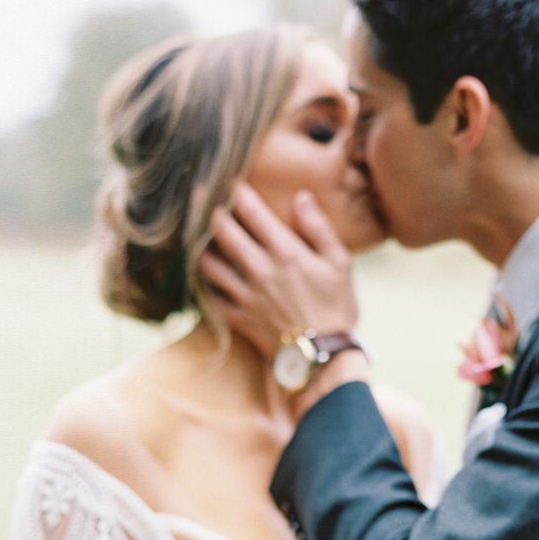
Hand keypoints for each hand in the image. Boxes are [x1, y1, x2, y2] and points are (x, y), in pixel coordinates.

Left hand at [201, 185, 359, 359]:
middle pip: (221, 230)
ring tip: (199, 234)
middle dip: (208, 209)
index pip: (251, 210)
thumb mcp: (340, 264)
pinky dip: (205, 281)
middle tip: (200, 196)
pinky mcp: (237, 318)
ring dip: (201, 245)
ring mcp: (245, 295)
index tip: (230, 181)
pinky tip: (207, 272)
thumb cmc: (336, 308)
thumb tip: (302, 197)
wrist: (324, 358)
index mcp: (286, 252)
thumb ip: (319, 228)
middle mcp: (260, 270)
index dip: (236, 191)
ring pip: (208, 262)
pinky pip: (210, 294)